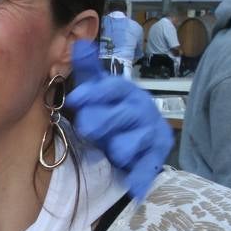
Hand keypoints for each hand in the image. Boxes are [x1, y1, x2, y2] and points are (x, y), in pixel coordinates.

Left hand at [66, 39, 172, 199]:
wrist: (138, 135)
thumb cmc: (111, 109)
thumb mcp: (98, 89)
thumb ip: (88, 70)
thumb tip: (78, 43)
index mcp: (125, 92)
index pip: (112, 89)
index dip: (94, 93)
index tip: (75, 98)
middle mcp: (141, 110)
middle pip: (121, 115)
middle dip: (102, 121)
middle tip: (87, 127)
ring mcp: (150, 134)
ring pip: (131, 142)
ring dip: (119, 148)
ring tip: (113, 151)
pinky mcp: (155, 156)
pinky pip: (146, 167)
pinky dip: (140, 177)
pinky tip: (134, 187)